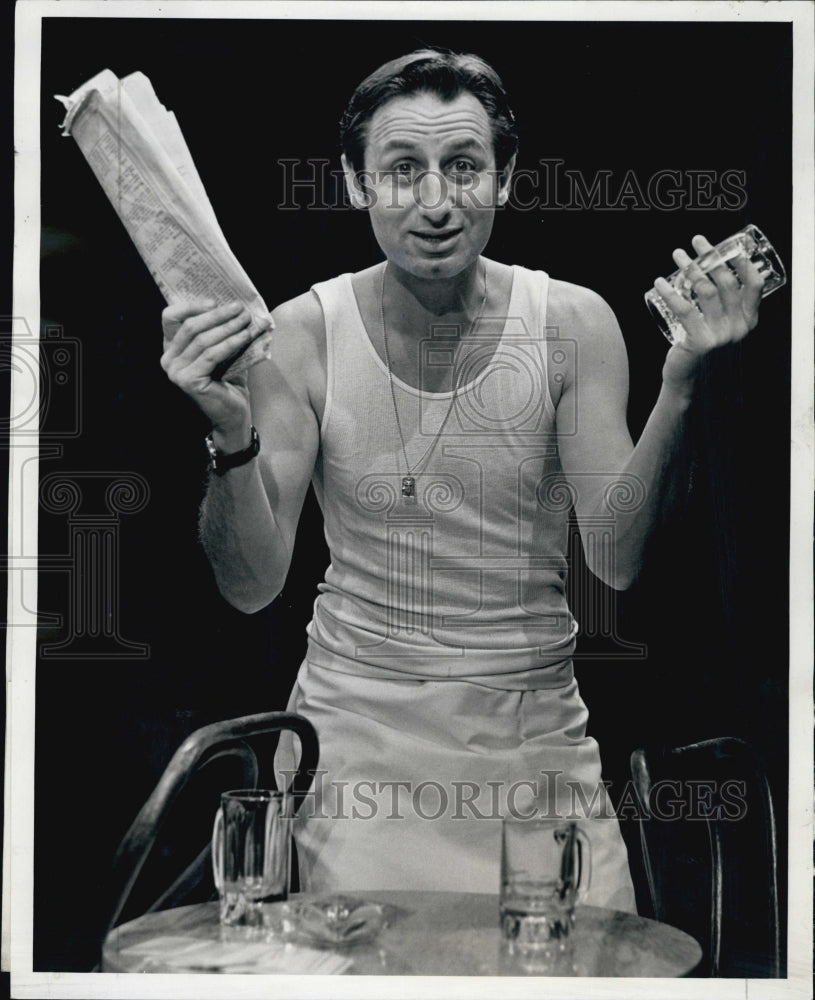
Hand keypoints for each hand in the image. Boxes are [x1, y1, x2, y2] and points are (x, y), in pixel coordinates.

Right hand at [161, 299, 256, 441]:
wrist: (233, 412)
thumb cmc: (229, 380)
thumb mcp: (223, 349)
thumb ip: (220, 329)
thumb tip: (233, 303)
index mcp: (171, 347)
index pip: (170, 317)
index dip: (191, 305)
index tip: (215, 301)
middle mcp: (167, 359)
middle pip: (190, 326)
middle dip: (218, 314)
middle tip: (239, 307)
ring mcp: (175, 371)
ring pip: (203, 339)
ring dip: (228, 327)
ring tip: (246, 319)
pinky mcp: (188, 381)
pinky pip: (212, 354)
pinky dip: (231, 343)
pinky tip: (246, 336)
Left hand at [655, 234, 763, 393]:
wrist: (689, 381)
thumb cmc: (702, 349)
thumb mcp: (721, 326)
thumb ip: (724, 305)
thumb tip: (710, 270)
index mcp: (748, 320)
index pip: (754, 284)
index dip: (742, 261)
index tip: (727, 243)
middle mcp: (739, 327)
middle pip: (726, 281)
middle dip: (711, 256)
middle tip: (696, 241)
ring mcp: (721, 335)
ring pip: (705, 291)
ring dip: (690, 268)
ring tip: (677, 255)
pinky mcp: (701, 341)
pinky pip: (684, 309)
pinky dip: (670, 293)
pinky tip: (659, 283)